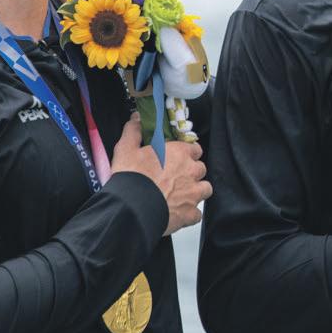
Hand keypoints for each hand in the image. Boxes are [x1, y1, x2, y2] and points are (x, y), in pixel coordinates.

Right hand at [110, 117, 213, 234]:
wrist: (131, 208)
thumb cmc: (131, 177)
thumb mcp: (126, 148)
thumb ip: (133, 131)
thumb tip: (136, 118)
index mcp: (179, 153)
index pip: (195, 149)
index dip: (187, 153)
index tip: (179, 158)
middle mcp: (191, 171)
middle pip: (200, 169)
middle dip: (191, 172)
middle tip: (176, 177)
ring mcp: (193, 193)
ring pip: (205, 189)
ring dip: (196, 191)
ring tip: (181, 195)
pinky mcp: (190, 213)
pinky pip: (197, 213)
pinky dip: (190, 214)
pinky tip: (179, 212)